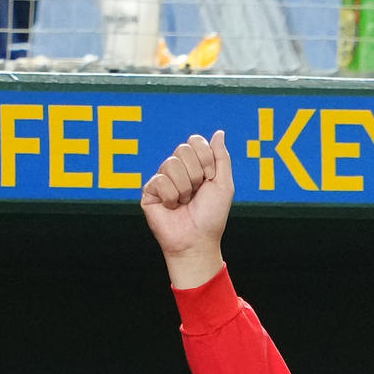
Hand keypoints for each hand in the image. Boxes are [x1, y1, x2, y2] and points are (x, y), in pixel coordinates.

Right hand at [141, 130, 233, 287]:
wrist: (197, 241)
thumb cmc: (211, 217)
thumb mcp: (224, 185)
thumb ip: (222, 158)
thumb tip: (219, 132)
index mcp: (195, 164)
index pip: (195, 141)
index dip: (206, 159)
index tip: (210, 179)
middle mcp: (177, 168)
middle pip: (183, 150)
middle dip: (195, 174)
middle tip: (196, 194)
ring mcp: (162, 178)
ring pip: (171, 165)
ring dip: (184, 189)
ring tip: (184, 203)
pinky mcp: (149, 190)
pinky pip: (160, 181)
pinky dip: (171, 197)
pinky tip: (172, 208)